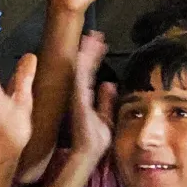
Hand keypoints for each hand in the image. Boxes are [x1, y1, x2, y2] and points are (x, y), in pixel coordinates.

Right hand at [71, 31, 114, 161]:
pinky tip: (86, 52)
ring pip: (82, 70)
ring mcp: (77, 97)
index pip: (90, 74)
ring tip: (93, 37)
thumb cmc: (95, 141)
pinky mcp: (77, 100)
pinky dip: (83, 65)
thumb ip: (106, 101)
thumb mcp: (105, 118)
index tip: (101, 43)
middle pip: (86, 69)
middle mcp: (80, 95)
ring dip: (88, 53)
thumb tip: (108, 83)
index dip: (95, 58)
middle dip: (91, 51)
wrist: (88, 153)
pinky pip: (80, 78)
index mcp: (85, 98)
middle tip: (97, 34)